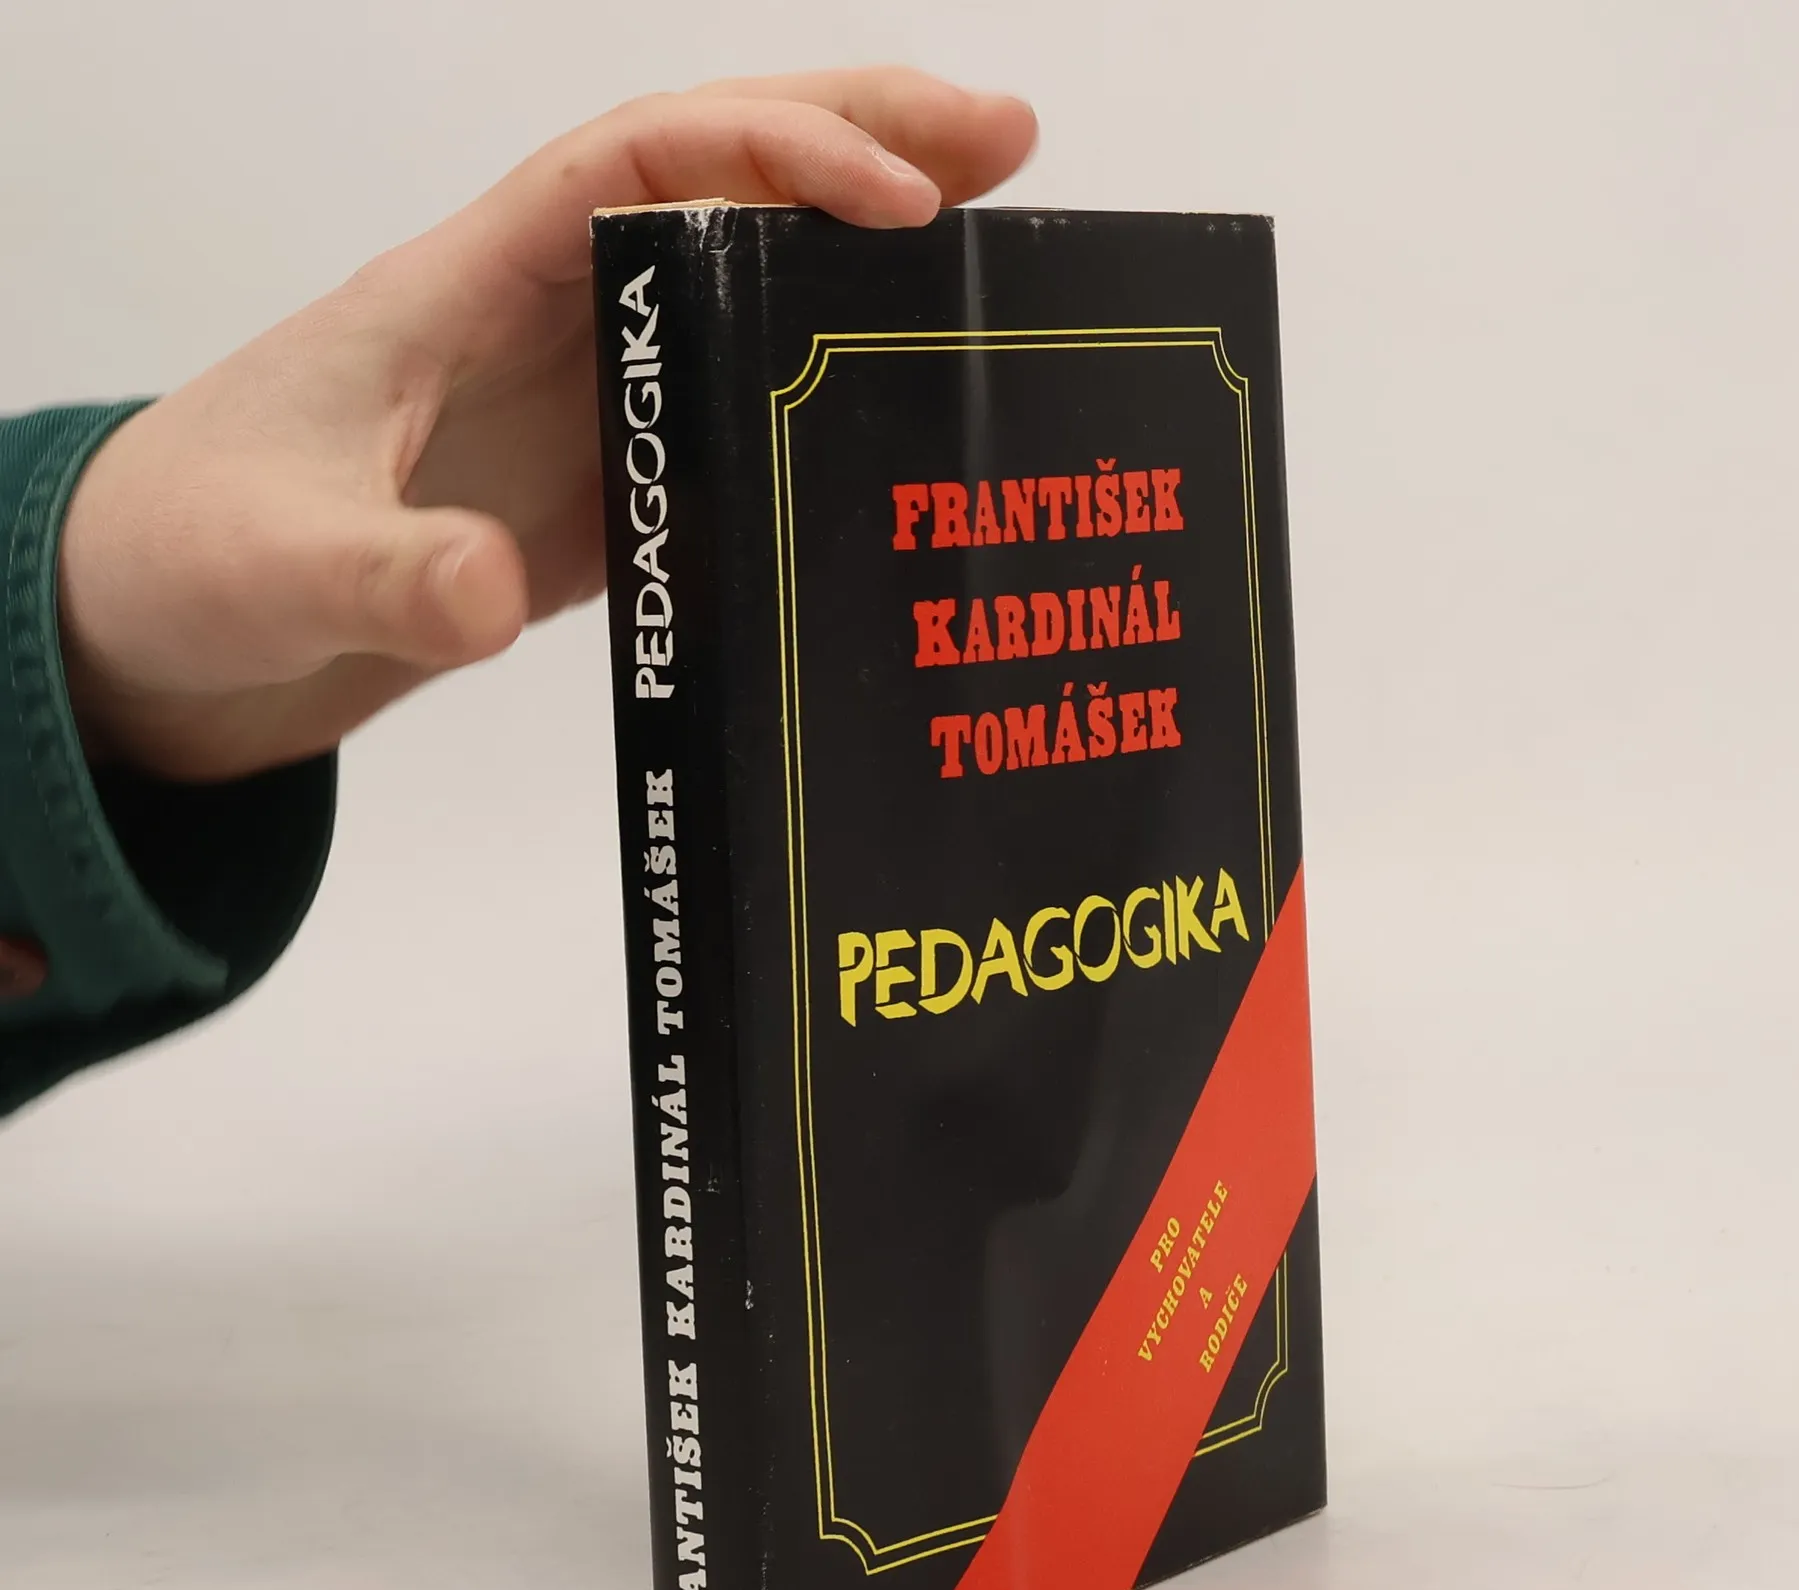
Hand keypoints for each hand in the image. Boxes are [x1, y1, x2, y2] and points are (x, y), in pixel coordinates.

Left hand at [56, 69, 1036, 781]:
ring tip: (1000, 247)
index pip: (638, 164)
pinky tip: (903, 414)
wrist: (170, 626)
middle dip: (861, 143)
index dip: (772, 155)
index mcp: (469, 285)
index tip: (895, 199)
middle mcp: (543, 317)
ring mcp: (581, 400)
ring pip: (740, 289)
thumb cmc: (193, 556)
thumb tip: (492, 592)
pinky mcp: (599, 485)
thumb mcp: (276, 566)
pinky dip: (821, 395)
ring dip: (864, 261)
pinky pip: (729, 412)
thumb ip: (382, 574)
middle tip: (1014, 139)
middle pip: (717, 185)